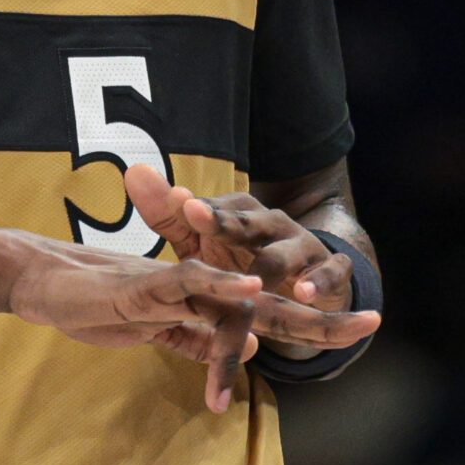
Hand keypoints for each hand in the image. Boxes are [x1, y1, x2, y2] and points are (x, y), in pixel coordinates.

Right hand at [7, 239, 377, 412]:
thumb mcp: (154, 328)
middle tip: (374, 322)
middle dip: (322, 317)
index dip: (313, 324)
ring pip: (236, 294)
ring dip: (285, 307)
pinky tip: (254, 295)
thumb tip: (248, 352)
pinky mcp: (146, 285)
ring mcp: (174, 284)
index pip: (268, 317)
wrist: (44, 280)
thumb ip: (196, 336)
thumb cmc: (97, 304)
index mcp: (206, 302)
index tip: (358, 331)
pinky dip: (222, 288)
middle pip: (271, 305)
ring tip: (331, 316)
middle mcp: (199, 288)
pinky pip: (189, 283)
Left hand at [122, 165, 354, 315]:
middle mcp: (271, 224)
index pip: (218, 208)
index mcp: (240, 216)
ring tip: (261, 277)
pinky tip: (305, 293)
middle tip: (206, 224)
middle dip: (230, 224)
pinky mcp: (330, 270)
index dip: (201, 209)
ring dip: (276, 263)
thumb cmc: (242, 259)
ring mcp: (303, 246)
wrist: (303, 278)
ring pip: (289, 250)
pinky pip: (330, 273)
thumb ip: (169, 213)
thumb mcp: (202, 242)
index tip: (182, 205)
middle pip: (250, 223)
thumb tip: (134, 171)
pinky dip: (320, 281)